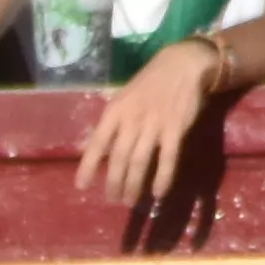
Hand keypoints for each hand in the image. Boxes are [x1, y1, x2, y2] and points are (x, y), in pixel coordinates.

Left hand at [76, 31, 217, 205]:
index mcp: (115, 112)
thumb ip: (113, 123)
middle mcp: (132, 120)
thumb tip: (100, 150)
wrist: (183, 64)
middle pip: (118, 159)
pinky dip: (163, 178)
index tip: (81, 186)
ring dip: (133, 185)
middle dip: (113, 183)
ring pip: (139, 162)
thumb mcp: (123, 97)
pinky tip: (158, 193)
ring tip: (129, 200)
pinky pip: (168, 159)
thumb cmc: (149, 83)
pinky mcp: (176, 129)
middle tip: (112, 198)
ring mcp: (154, 125)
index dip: (87, 166)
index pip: (97, 143)